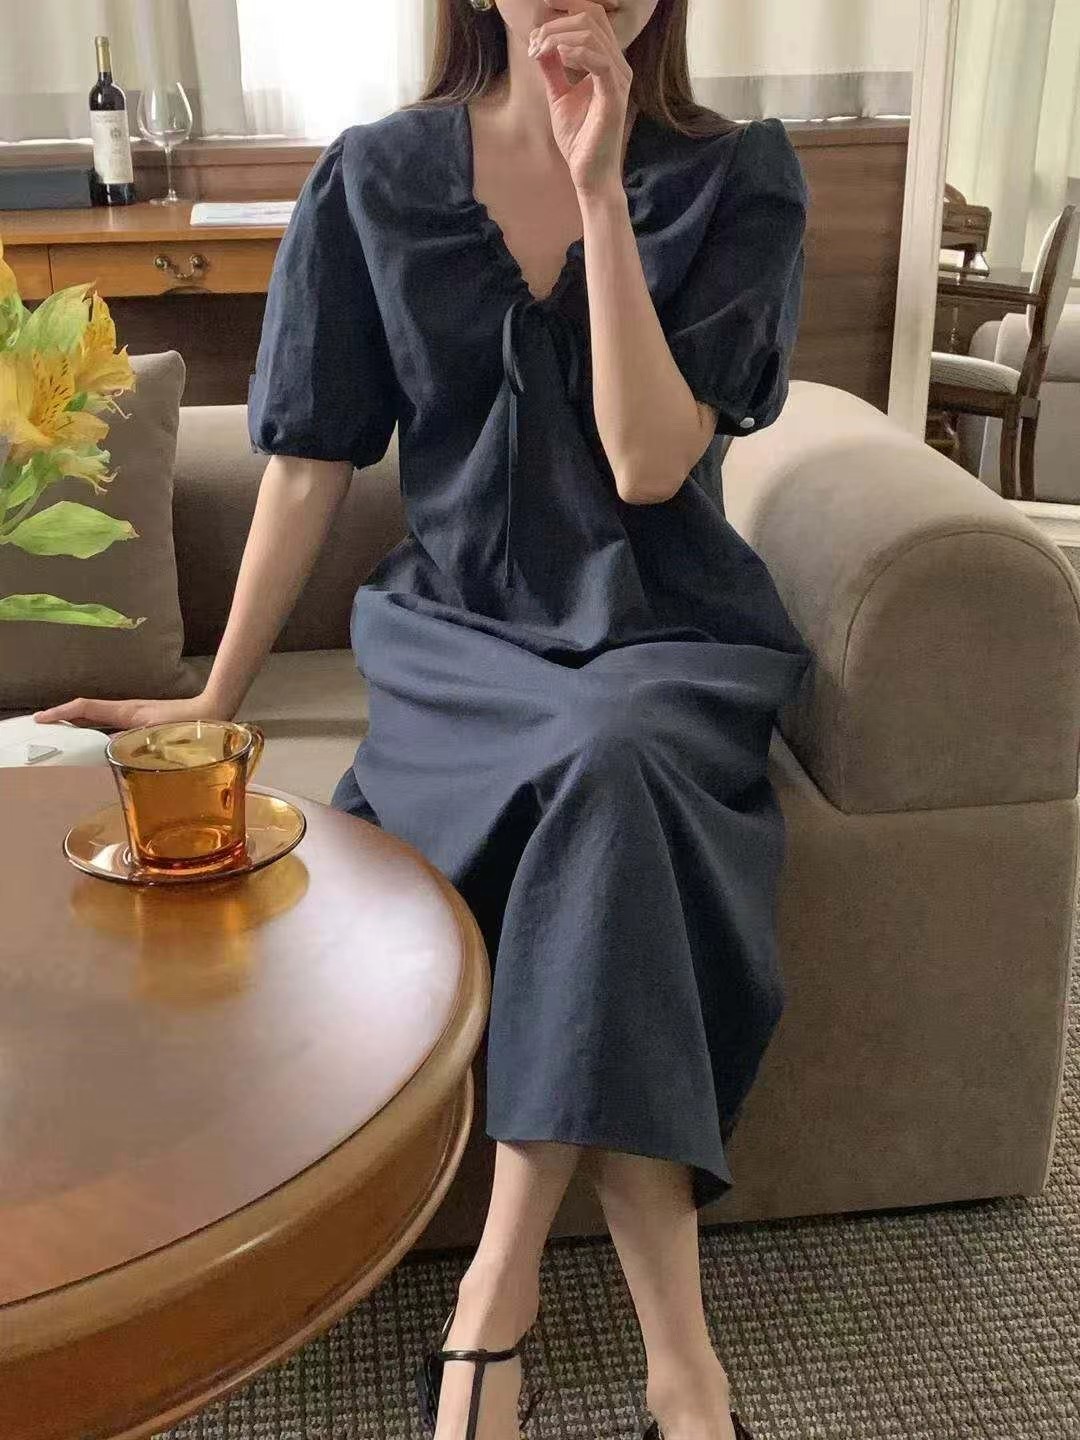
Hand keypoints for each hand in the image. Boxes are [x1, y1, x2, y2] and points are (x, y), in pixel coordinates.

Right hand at [32, 691, 230, 732]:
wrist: (214, 711)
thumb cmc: (189, 725)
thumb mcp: (159, 737)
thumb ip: (132, 744)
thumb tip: (108, 750)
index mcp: (126, 711)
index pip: (85, 707)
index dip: (61, 713)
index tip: (40, 719)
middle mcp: (127, 710)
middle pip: (88, 711)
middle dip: (64, 719)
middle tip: (43, 729)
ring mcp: (136, 715)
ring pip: (100, 718)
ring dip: (80, 725)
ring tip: (62, 737)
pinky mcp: (145, 722)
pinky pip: (113, 725)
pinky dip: (98, 730)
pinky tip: (96, 743)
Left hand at [528, 0, 632, 196]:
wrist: (589, 173)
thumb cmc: (579, 138)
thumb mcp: (559, 96)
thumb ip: (552, 69)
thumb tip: (539, 43)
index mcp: (608, 62)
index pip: (593, 18)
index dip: (565, 11)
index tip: (537, 23)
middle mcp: (618, 66)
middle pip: (592, 18)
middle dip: (556, 24)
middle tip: (533, 42)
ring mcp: (619, 79)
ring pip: (592, 34)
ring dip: (559, 37)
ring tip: (539, 50)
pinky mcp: (614, 95)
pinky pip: (599, 60)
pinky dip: (575, 52)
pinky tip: (558, 55)